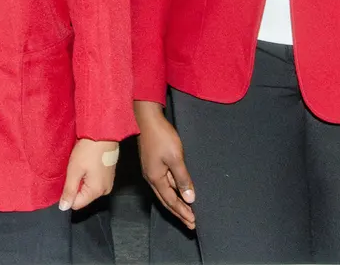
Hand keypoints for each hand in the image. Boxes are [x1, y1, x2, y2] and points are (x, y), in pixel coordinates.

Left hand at [58, 138, 118, 211]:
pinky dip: (88, 176)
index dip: (68, 195)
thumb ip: (69, 190)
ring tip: (79, 166)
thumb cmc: (87, 151)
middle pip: (83, 197)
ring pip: (88, 189)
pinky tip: (86, 164)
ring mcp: (108, 183)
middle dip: (75, 186)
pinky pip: (94, 182)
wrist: (103, 134)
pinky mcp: (108, 176)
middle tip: (72, 170)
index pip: (77, 204)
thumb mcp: (74, 170)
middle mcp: (105, 191)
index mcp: (96, 192)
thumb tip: (63, 208)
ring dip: (81, 180)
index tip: (65, 180)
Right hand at [135, 100, 195, 227]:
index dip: (183, 212)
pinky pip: (162, 184)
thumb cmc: (161, 136)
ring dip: (175, 203)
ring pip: (163, 192)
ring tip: (185, 211)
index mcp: (155, 178)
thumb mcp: (175, 158)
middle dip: (178, 212)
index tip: (194, 223)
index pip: (171, 201)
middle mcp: (150, 177)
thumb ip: (182, 179)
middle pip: (165, 200)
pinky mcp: (151, 163)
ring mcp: (150, 169)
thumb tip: (190, 199)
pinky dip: (171, 192)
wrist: (146, 117)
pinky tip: (176, 192)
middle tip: (190, 223)